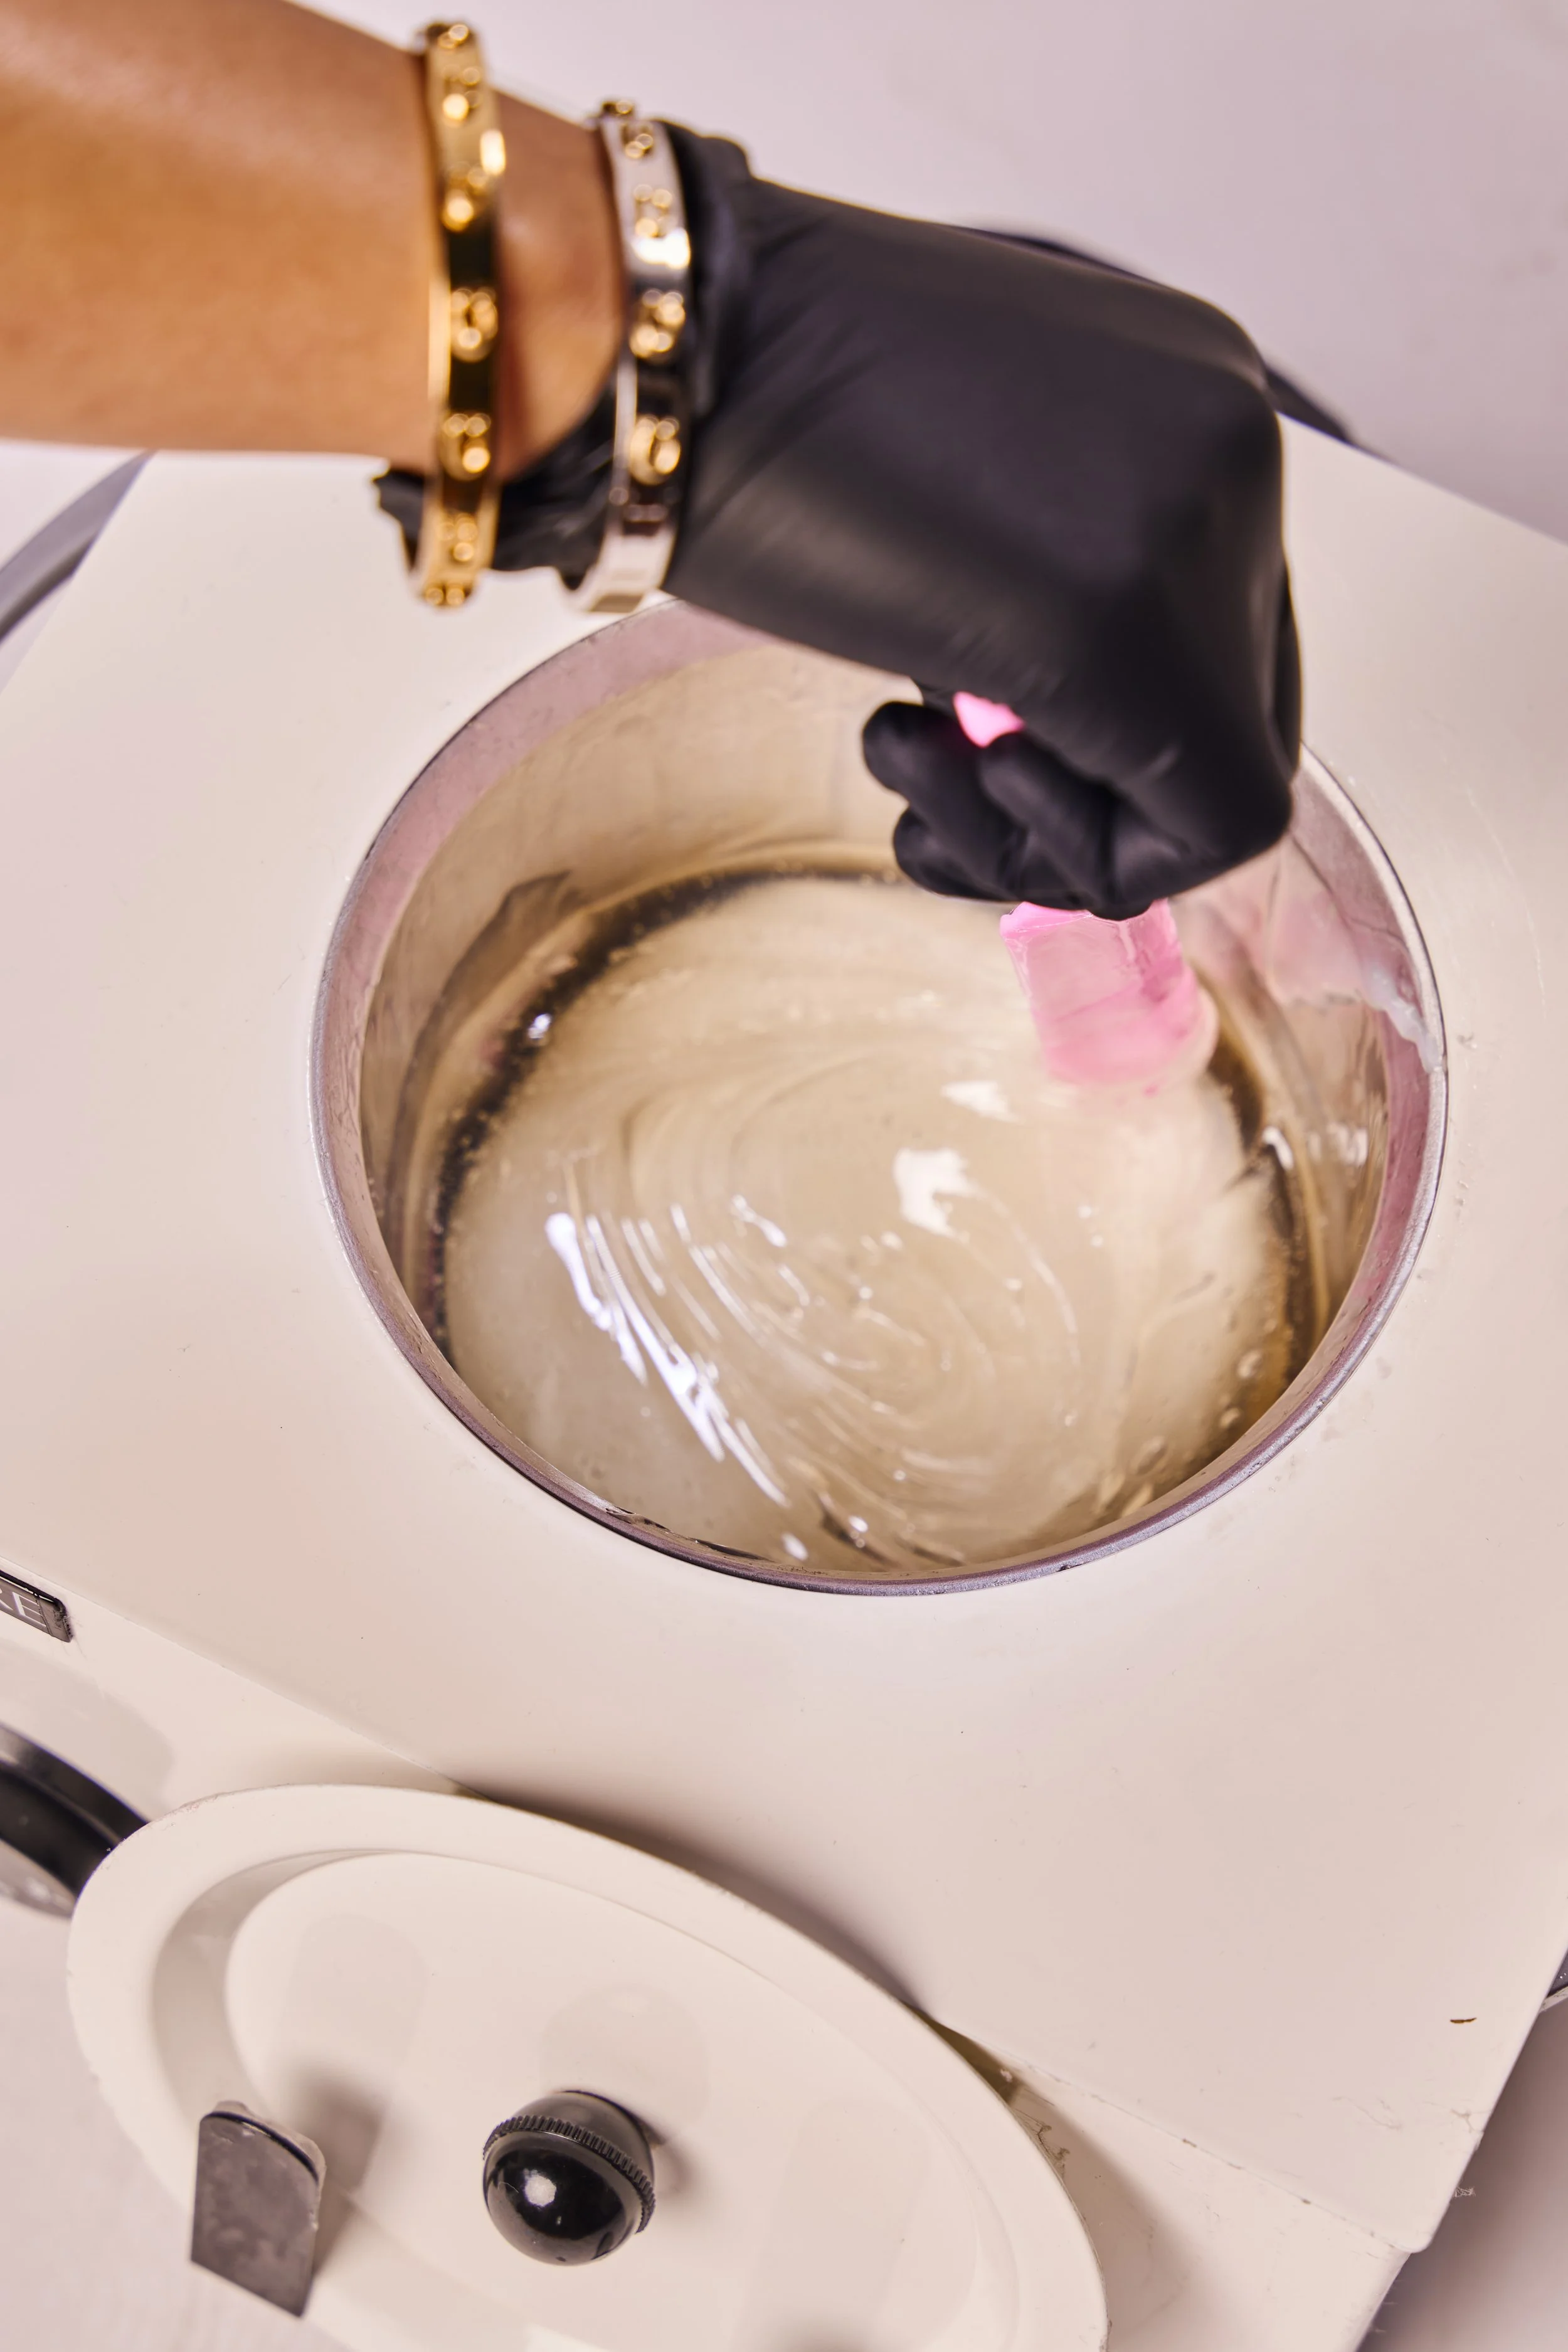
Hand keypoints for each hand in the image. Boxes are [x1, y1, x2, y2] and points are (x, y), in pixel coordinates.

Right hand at [659, 132, 1298, 917]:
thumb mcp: (956, 470)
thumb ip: (1046, 560)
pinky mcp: (1141, 642)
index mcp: (1188, 387)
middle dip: (1090, 784)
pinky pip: (1209, 829)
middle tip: (937, 765)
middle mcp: (1233, 447)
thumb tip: (1065, 707)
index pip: (1221, 614)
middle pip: (1234, 702)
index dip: (1104, 716)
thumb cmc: (752, 396)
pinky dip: (1077, 859)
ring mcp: (1203, 539)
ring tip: (907, 754)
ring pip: (1220, 778)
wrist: (663, 360)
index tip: (970, 727)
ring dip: (1049, 828)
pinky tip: (930, 783)